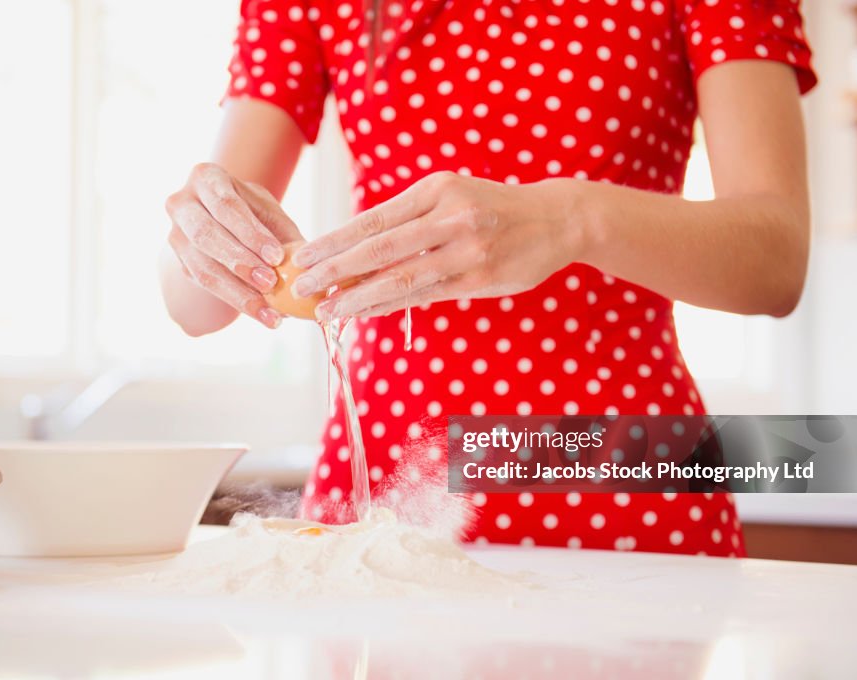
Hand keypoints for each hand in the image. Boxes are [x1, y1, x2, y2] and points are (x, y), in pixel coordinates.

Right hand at [165, 163, 303, 327]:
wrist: (226, 222)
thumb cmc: (253, 212)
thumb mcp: (269, 212)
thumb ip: (283, 233)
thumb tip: (305, 263)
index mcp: (206, 177)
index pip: (226, 205)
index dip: (250, 233)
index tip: (277, 256)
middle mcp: (182, 203)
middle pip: (206, 235)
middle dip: (241, 262)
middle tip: (270, 283)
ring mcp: (176, 234)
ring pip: (203, 267)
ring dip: (238, 291)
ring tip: (270, 311)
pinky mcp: (181, 263)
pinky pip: (207, 286)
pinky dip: (237, 301)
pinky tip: (263, 314)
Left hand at [289, 172, 587, 319]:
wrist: (555, 219)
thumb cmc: (491, 208)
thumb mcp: (452, 196)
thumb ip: (409, 220)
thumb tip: (354, 252)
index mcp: (435, 189)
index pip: (373, 219)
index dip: (335, 240)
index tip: (304, 256)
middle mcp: (449, 216)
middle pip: (379, 248)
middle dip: (335, 270)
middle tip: (301, 286)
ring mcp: (466, 249)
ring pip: (400, 278)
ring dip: (358, 297)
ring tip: (327, 310)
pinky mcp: (479, 277)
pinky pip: (424, 296)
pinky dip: (390, 306)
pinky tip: (364, 314)